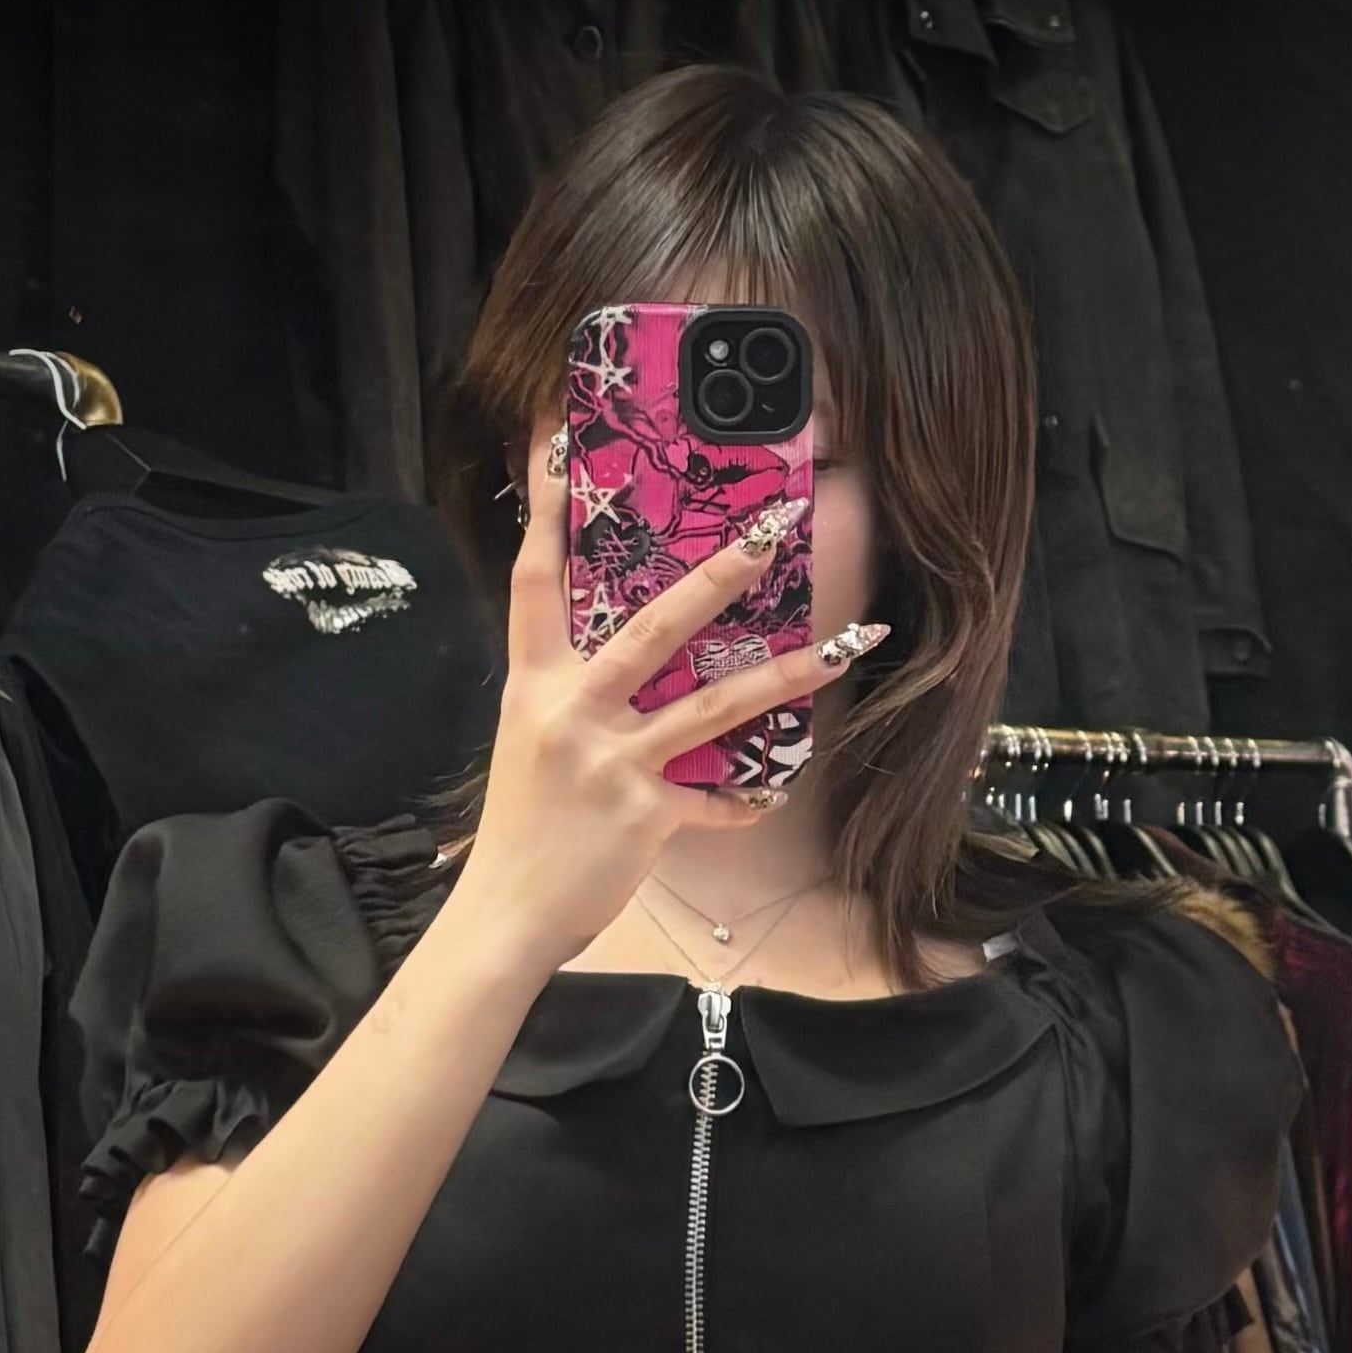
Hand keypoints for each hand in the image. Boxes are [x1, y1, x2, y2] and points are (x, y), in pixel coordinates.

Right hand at [443, 425, 872, 973]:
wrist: (507, 910)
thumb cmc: (522, 825)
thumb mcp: (531, 739)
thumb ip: (571, 691)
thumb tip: (615, 653)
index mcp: (535, 682)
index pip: (538, 578)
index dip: (549, 509)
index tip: (563, 442)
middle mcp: (574, 710)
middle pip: (653, 627)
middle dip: (716, 577)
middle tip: (768, 530)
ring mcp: (613, 761)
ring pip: (713, 706)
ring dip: (785, 674)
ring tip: (844, 645)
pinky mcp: (645, 814)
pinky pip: (714, 802)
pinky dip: (746, 799)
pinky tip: (774, 791)